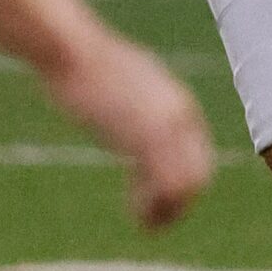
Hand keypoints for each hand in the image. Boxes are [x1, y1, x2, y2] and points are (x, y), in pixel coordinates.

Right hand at [37, 29, 215, 228]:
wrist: (71, 49)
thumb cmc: (82, 64)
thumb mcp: (120, 82)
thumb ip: (133, 100)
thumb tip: (120, 110)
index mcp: (177, 101)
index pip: (197, 153)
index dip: (179, 180)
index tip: (151, 193)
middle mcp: (181, 114)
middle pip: (199, 172)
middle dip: (178, 201)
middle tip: (152, 217)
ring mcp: (167, 126)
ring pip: (188, 185)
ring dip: (169, 210)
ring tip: (144, 221)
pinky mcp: (148, 137)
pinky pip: (166, 186)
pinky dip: (154, 208)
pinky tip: (134, 214)